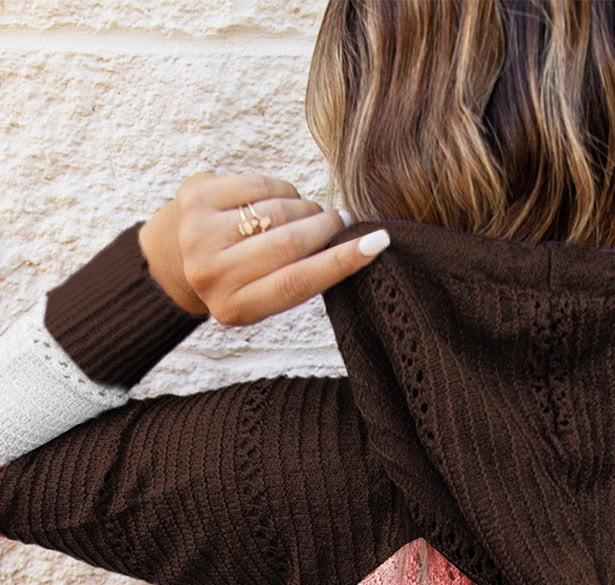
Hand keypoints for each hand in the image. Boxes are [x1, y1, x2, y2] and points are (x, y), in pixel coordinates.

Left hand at [137, 170, 386, 324]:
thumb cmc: (236, 279)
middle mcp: (211, 273)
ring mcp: (200, 232)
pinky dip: (281, 190)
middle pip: (289, 243)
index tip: (376, 244)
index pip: (297, 283)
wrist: (175, 258)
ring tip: (308, 214)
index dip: (340, 262)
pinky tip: (280, 200)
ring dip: (304, 208)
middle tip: (342, 221)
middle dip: (325, 227)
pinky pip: (259, 184)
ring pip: (277, 209)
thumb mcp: (262, 295)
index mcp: (234, 308)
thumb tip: (354, 244)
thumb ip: (298, 277)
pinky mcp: (196, 195)